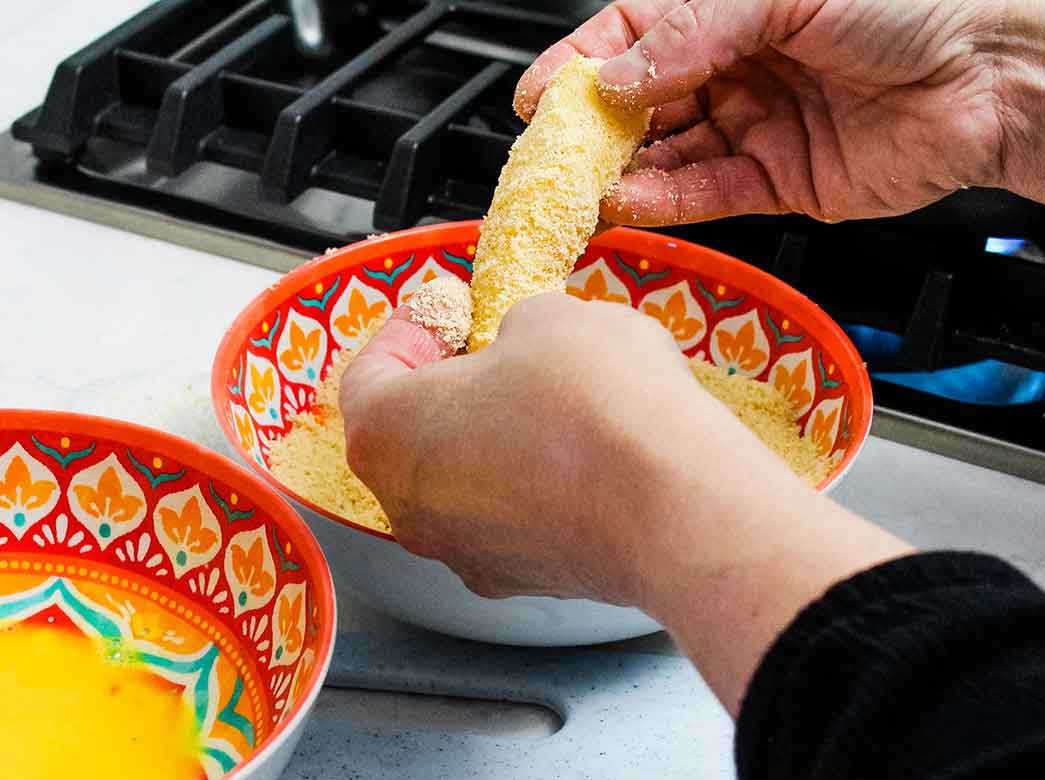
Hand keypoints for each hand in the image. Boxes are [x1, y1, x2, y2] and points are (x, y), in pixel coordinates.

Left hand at [341, 294, 911, 711]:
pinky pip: (512, 517)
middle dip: (454, 385)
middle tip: (494, 348)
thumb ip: (512, 326)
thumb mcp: (548, 317)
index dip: (409, 328)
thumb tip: (522, 342)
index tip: (445, 306)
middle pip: (414, 433)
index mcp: (387, 435)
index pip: (369, 373)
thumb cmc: (594, 405)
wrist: (674, 508)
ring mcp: (466, 554)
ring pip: (463, 481)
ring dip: (493, 436)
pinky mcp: (524, 579)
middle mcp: (411, 508)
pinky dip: (532, 482)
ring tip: (548, 396)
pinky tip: (581, 450)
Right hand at [515, 0, 1009, 224]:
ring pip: (667, 156)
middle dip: (593, 131)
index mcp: (730, 10)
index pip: (631, 37)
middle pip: (640, 104)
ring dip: (622, 174)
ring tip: (583, 190)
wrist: (994, 73)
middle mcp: (735, 68)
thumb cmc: (912, 2)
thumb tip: (614, 75)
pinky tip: (631, 204)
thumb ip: (692, 34)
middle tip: (553, 158)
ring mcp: (753, 126)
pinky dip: (667, 203)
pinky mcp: (777, 182)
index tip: (538, 97)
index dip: (579, 65)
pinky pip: (708, 195)